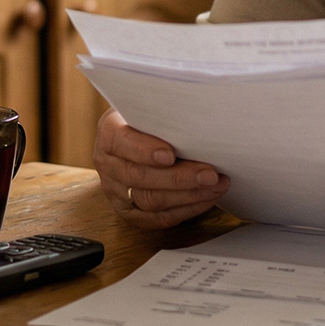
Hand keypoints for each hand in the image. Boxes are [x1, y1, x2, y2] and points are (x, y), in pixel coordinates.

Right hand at [94, 107, 228, 228]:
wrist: (139, 137)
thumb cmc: (151, 119)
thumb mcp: (152, 107)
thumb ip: (166, 113)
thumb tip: (197, 116)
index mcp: (109, 132)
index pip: (121, 142)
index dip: (145, 150)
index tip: (170, 154)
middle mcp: (108, 163)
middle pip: (140, 177)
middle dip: (179, 178)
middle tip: (210, 174)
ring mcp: (116, 191)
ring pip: (150, 200)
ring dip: (189, 195)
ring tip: (217, 185)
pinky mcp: (130, 212)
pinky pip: (158, 218)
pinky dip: (187, 210)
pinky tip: (207, 198)